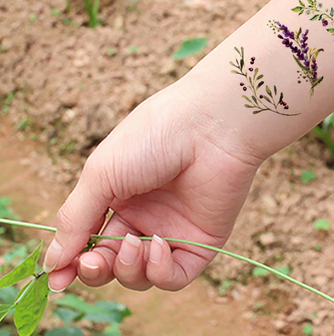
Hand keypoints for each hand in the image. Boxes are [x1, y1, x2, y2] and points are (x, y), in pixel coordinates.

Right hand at [45, 79, 260, 291]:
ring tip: (133, 244)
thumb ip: (76, 220)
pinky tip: (157, 246)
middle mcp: (144, 214)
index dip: (73, 261)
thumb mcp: (101, 174)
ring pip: (141, 275)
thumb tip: (51, 263)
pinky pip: (175, 276)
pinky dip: (160, 272)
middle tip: (92, 262)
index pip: (90, 239)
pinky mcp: (201, 240)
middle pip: (112, 263)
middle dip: (97, 270)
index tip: (57, 280)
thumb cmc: (153, 138)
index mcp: (118, 195)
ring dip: (129, 270)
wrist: (209, 125)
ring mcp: (172, 228)